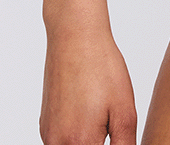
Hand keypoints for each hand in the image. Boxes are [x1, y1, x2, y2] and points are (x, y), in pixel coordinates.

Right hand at [40, 30, 136, 144]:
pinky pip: (62, 141)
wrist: (75, 35)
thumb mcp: (125, 111)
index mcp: (79, 143)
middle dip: (99, 143)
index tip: (115, 134)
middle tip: (110, 123)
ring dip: (89, 141)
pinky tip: (90, 113)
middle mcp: (57, 143)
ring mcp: (48, 134)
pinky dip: (77, 136)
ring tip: (103, 117)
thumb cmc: (101, 67)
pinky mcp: (45, 123)